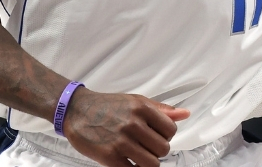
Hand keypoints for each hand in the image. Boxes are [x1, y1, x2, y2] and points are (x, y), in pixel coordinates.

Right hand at [64, 88, 189, 166]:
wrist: (76, 110)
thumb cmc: (106, 106)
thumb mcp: (135, 101)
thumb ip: (161, 109)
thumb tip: (185, 114)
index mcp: (142, 108)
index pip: (171, 130)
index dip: (165, 136)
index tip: (156, 136)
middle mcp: (133, 123)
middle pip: (163, 149)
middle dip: (156, 151)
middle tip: (145, 147)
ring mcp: (122, 141)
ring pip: (152, 163)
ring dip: (147, 163)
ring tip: (138, 156)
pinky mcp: (110, 156)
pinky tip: (129, 163)